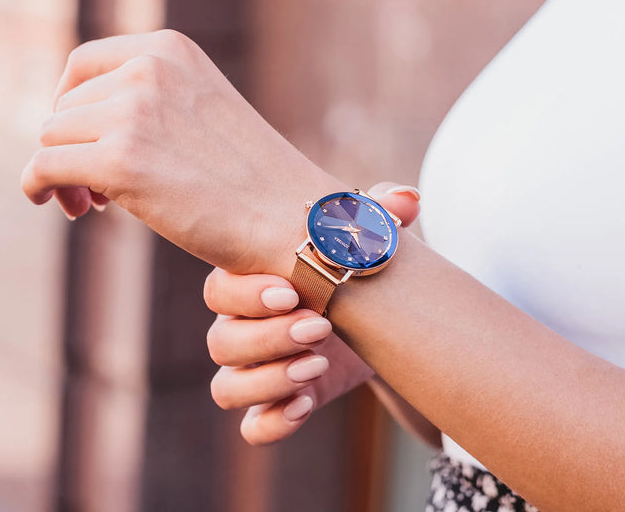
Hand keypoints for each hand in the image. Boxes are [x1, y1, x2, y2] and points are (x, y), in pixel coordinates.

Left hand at [21, 29, 343, 274]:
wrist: (292, 220)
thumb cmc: (252, 180)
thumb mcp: (201, 112)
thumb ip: (150, 101)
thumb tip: (76, 123)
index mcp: (170, 50)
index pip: (84, 65)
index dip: (73, 106)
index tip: (86, 142)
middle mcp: (148, 69)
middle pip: (65, 106)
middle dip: (73, 147)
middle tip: (95, 193)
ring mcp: (133, 113)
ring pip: (52, 138)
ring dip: (64, 174)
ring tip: (93, 207)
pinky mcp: (120, 161)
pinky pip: (44, 167)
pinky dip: (38, 187)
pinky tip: (60, 205)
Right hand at [203, 183, 419, 443]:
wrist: (382, 322)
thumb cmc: (358, 272)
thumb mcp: (369, 244)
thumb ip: (380, 217)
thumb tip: (405, 199)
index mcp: (252, 284)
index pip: (219, 289)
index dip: (246, 294)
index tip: (292, 291)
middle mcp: (243, 328)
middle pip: (221, 341)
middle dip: (268, 337)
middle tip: (319, 327)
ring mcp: (257, 371)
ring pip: (227, 387)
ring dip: (269, 379)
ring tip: (319, 364)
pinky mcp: (278, 404)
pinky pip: (252, 427)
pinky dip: (272, 421)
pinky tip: (306, 404)